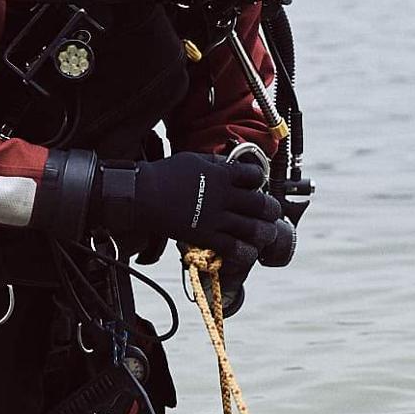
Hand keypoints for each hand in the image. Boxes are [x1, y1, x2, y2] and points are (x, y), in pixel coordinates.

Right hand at [117, 153, 286, 275]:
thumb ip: (217, 164)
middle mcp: (223, 196)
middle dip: (271, 210)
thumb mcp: (195, 160)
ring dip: (264, 233)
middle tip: (270, 213)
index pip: (255, 176)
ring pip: (254, 229)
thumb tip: (233, 163)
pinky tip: (247, 252)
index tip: (256, 186)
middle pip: (262, 205)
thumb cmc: (166, 175)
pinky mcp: (205, 236)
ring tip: (265, 233)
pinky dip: (245, 253)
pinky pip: (233, 248)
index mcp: (222, 174)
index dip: (260, 182)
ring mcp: (215, 217)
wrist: (143, 195)